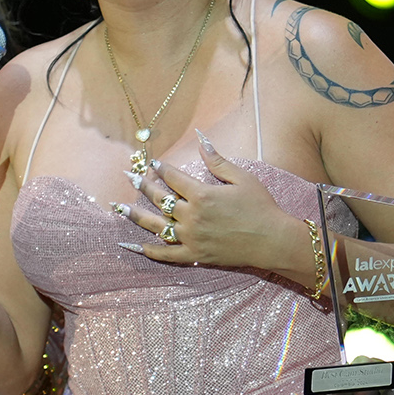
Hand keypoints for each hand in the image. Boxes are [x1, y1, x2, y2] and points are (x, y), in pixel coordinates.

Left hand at [117, 131, 299, 268]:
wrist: (272, 240)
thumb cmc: (261, 206)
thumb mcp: (242, 178)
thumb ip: (217, 160)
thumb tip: (201, 139)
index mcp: (202, 195)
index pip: (174, 178)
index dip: (162, 168)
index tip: (153, 163)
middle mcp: (192, 216)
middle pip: (160, 199)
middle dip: (144, 186)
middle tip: (130, 178)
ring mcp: (191, 237)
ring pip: (156, 226)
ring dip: (136, 216)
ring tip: (120, 208)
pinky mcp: (195, 255)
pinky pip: (166, 255)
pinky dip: (149, 251)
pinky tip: (133, 245)